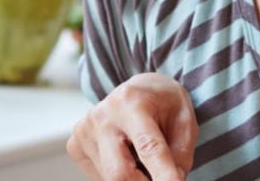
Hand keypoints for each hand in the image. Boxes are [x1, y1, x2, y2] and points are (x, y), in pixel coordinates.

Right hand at [69, 73, 197, 180]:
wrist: (137, 89)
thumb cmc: (163, 104)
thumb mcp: (185, 121)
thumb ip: (180, 155)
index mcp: (132, 103)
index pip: (148, 148)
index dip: (163, 173)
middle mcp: (102, 116)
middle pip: (119, 173)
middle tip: (162, 180)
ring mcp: (84, 131)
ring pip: (111, 178)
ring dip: (134, 178)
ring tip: (143, 158)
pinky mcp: (75, 145)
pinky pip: (100, 175)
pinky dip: (120, 175)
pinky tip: (126, 156)